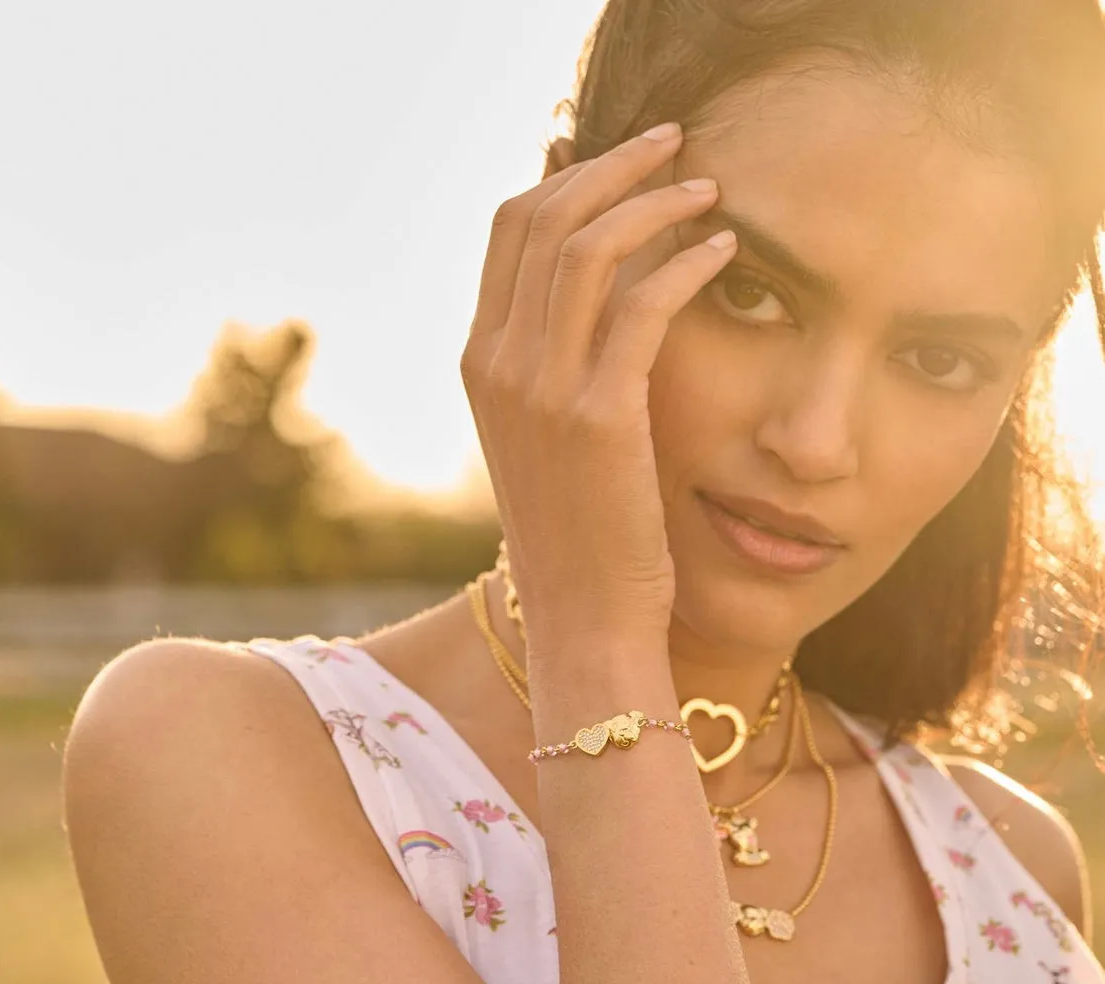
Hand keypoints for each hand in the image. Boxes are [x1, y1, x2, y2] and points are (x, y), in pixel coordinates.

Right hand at [461, 122, 737, 644]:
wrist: (583, 618)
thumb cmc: (578, 531)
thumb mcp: (545, 439)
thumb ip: (553, 364)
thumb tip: (594, 295)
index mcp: (481, 365)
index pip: (509, 233)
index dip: (564, 178)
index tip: (618, 155)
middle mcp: (498, 366)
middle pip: (544, 219)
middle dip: (613, 165)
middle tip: (675, 142)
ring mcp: (541, 392)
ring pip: (589, 247)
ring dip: (653, 200)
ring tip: (708, 187)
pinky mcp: (600, 418)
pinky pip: (643, 306)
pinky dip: (687, 263)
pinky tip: (725, 251)